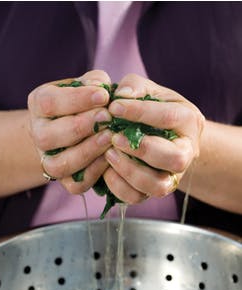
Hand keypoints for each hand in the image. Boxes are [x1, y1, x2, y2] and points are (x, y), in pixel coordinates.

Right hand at [28, 70, 112, 193]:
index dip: (76, 100)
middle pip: (47, 137)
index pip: (48, 103)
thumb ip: (97, 81)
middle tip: (107, 118)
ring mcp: (49, 159)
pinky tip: (109, 157)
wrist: (82, 126)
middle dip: (81, 127)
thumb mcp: (91, 84)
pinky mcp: (66, 179)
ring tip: (110, 137)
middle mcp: (39, 134)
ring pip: (59, 165)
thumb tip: (101, 88)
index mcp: (40, 104)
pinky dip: (94, 172)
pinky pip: (75, 184)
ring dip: (87, 151)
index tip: (103, 95)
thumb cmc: (90, 101)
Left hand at [104, 73, 204, 203]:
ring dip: (130, 171)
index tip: (114, 107)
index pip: (170, 118)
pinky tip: (106, 169)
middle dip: (142, 149)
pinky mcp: (152, 189)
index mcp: (188, 121)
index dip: (140, 112)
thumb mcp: (147, 90)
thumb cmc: (151, 107)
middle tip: (115, 137)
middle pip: (175, 159)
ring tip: (108, 154)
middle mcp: (185, 152)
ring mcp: (171, 175)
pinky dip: (119, 186)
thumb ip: (134, 87)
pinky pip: (138, 197)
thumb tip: (121, 96)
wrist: (160, 132)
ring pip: (159, 185)